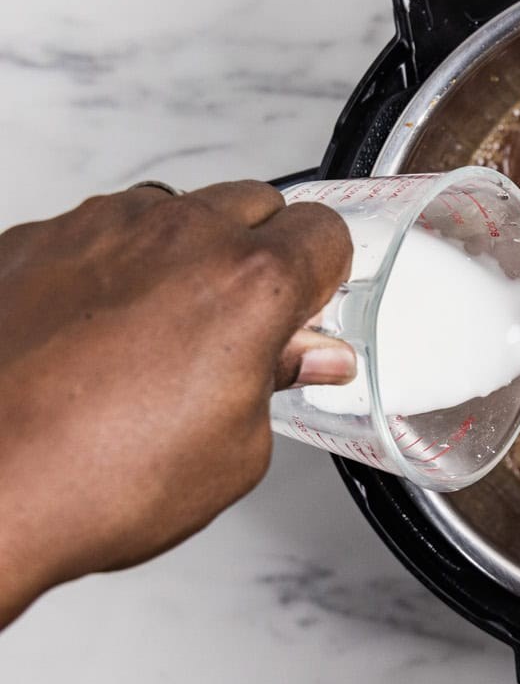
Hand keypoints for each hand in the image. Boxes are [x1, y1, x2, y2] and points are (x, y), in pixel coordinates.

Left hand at [0, 182, 352, 624]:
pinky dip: (108, 268)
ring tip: (163, 327)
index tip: (310, 306)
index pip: (325, 233)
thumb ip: (276, 383)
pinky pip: (95, 233)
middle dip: (261, 251)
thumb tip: (298, 360)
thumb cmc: (93, 481)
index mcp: (249, 283)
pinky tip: (93, 334)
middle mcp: (177, 237)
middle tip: (244, 319)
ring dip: (184, 252)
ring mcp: (96, 230)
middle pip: (255, 202)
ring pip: (172, 210)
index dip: (325, 275)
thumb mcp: (233, 453)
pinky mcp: (30, 242)